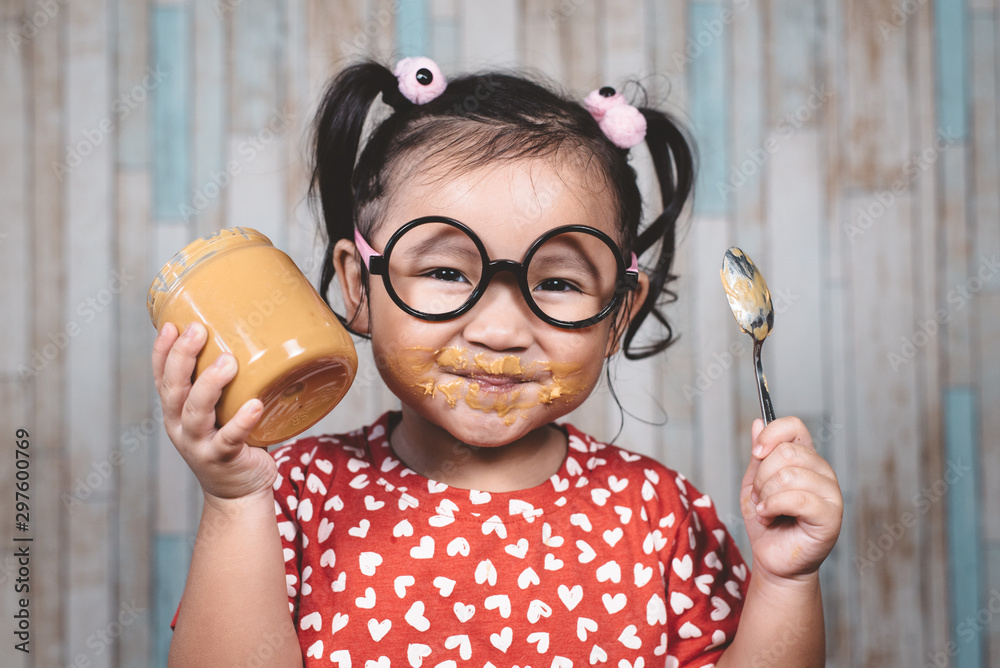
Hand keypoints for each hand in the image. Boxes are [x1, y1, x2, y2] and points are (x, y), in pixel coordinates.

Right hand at [152, 322, 277, 500]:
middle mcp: (180, 426)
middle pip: (174, 389)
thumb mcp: (219, 410)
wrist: (238, 491)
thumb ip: (223, 383)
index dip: (162, 351)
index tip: (172, 325)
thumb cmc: (231, 440)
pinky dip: (241, 422)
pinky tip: (254, 406)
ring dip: (209, 385)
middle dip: (182, 357)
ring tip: (228, 362)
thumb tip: (249, 335)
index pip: (162, 377)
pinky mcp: (223, 459)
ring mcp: (199, 444)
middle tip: (197, 330)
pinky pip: (230, 439)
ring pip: (196, 412)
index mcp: (176, 410)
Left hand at [739, 416, 842, 582]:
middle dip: (761, 476)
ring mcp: (830, 493)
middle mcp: (822, 471)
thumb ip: (759, 455)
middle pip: (786, 452)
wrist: (773, 559)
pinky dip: (773, 507)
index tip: (756, 452)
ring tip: (765, 510)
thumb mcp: (754, 483)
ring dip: (766, 495)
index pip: (794, 426)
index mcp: (805, 459)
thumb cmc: (766, 522)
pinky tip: (769, 517)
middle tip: (760, 496)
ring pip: (789, 474)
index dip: (771, 435)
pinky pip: (797, 499)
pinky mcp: (831, 516)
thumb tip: (758, 422)